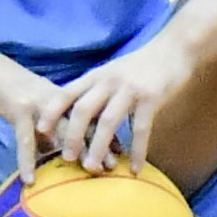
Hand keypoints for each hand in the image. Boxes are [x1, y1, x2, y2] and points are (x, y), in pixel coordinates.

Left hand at [31, 40, 195, 172]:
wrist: (176, 48)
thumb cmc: (143, 64)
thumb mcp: (114, 72)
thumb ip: (97, 90)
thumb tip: (79, 116)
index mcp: (98, 75)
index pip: (67, 92)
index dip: (52, 111)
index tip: (41, 130)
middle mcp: (110, 81)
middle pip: (82, 110)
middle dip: (72, 135)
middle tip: (66, 158)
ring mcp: (130, 89)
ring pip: (108, 122)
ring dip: (98, 147)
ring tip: (92, 168)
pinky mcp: (152, 98)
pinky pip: (141, 129)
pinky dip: (138, 151)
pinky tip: (136, 169)